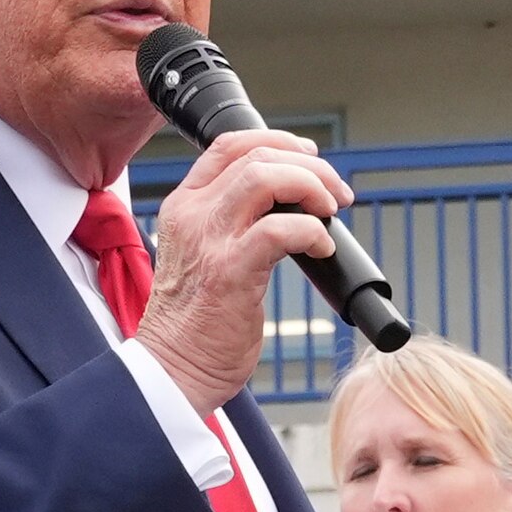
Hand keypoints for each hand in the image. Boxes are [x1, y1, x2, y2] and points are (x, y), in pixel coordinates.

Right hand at [137, 124, 349, 409]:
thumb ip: (234, 224)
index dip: (279, 141)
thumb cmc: (198, 323)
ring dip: (312, 188)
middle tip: (337, 195)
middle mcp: (193, 215)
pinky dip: (312, 232)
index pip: (231, 144)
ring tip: (330, 214)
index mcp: (185, 205)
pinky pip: (281, 230)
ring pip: (267, 179)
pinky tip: (322, 250)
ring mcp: (209, 241)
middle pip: (256, 156)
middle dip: (310, 167)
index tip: (312, 158)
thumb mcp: (205, 255)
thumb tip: (293, 206)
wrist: (174, 370)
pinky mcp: (230, 272)